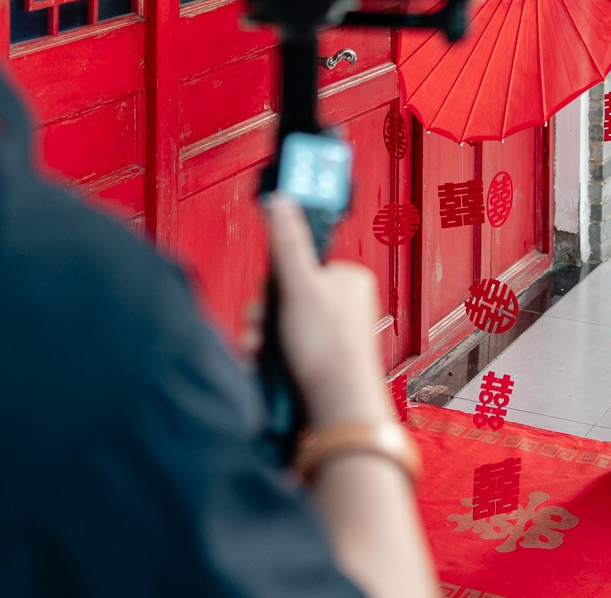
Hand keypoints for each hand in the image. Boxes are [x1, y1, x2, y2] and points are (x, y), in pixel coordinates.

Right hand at [263, 196, 392, 428]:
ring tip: (262, 350)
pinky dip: (269, 354)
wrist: (337, 411)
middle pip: (284, 293)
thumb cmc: (330, 353)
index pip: (298, 262)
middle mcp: (343, 305)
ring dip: (262, 336)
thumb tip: (281, 200)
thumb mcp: (299, 287)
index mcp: (348, 279)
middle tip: (263, 327)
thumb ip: (286, 242)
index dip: (276, 278)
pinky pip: (284, 346)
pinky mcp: (318, 358)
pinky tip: (264, 363)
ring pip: (279, 322)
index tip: (270, 291)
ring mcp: (330, 333)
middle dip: (264, 314)